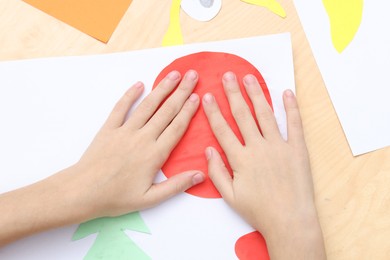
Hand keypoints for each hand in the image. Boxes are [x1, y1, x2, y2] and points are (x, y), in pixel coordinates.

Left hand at [73, 70, 204, 217]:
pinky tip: (139, 84)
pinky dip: (130, 95)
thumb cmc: (116, 197)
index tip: (197, 96)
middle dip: (181, 92)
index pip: (177, 127)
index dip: (188, 110)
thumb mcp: (150, 198)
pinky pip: (121, 107)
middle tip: (192, 76)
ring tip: (173, 74)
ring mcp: (125, 131)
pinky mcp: (109, 129)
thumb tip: (200, 174)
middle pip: (166, 111)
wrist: (83, 192)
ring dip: (162, 88)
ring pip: (148, 106)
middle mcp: (142, 138)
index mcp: (155, 154)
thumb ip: (176, 185)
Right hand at [202, 72, 324, 258]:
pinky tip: (286, 93)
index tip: (207, 96)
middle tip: (227, 76)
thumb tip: (208, 151)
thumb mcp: (230, 196)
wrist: (289, 220)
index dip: (213, 112)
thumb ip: (216, 172)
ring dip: (256, 94)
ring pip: (265, 114)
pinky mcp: (297, 149)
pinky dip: (291, 107)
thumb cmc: (258, 211)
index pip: (222, 130)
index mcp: (240, 159)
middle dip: (233, 94)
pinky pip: (294, 124)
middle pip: (242, 115)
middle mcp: (258, 148)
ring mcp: (279, 146)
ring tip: (250, 78)